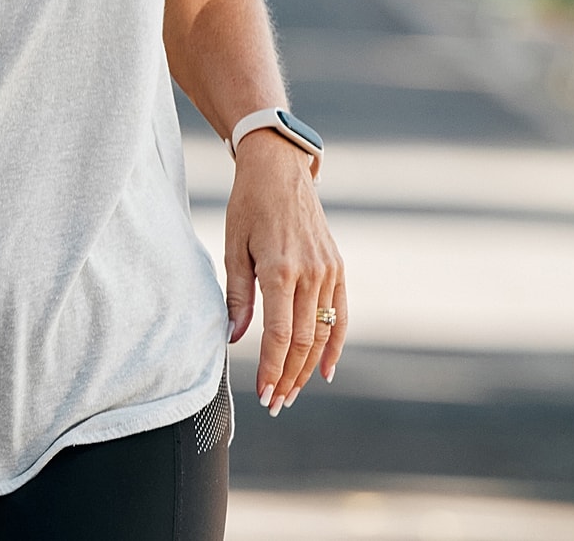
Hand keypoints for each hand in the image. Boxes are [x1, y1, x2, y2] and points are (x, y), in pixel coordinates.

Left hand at [224, 131, 345, 414]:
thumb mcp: (233, 247)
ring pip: (322, 334)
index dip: (272, 369)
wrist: (280, 170)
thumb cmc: (248, 206)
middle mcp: (309, 273)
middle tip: (275, 403)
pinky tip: (324, 371)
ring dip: (307, 369)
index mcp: (279, 269)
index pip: (278, 335)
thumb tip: (233, 338)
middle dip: (288, 377)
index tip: (263, 394)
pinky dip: (334, 346)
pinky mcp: (338, 269)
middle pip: (302, 342)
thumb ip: (236, 295)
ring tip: (292, 392)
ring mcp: (329, 272)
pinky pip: (341, 316)